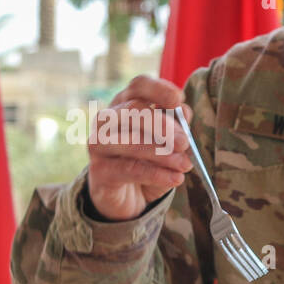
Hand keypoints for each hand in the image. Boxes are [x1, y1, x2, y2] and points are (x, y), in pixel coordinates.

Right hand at [85, 74, 192, 220]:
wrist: (128, 198)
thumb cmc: (148, 162)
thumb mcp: (166, 142)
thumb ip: (175, 125)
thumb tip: (184, 112)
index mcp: (125, 104)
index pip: (138, 86)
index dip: (159, 89)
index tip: (179, 100)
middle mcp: (107, 120)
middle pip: (133, 110)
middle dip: (163, 125)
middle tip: (184, 142)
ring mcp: (98, 145)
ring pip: (130, 142)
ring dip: (162, 153)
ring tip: (185, 165)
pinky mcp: (98, 171)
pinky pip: (129, 169)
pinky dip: (156, 174)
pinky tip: (175, 178)